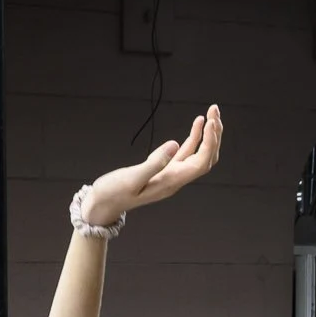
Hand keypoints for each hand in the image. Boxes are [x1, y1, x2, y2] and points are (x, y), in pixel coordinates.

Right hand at [72, 105, 222, 226]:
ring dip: (207, 135)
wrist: (101, 206)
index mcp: (170, 182)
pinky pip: (186, 154)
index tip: (209, 122)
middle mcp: (175, 180)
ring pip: (198, 154)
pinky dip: (194, 138)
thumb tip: (175, 144)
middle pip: (206, 158)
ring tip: (210, 113)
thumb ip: (153, 162)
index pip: (201, 162)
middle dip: (214, 134)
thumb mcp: (131, 178)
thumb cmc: (112, 194)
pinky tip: (197, 123)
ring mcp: (170, 175)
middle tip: (214, 110)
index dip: (209, 142)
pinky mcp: (163, 170)